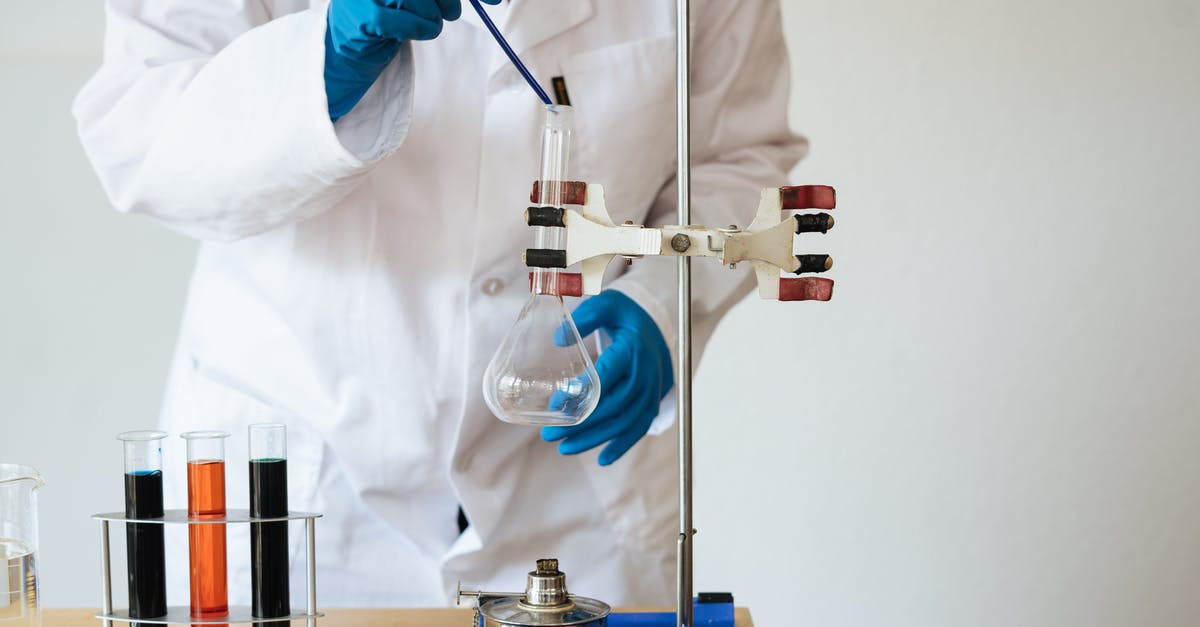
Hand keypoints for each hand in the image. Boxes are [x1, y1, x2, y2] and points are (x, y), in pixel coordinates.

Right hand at [324, 0, 499, 120]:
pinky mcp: (362, 16)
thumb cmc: (386, 19)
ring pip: (421, 0)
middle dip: (449, 1)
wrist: (346, 48)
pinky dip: (419, 29)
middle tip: (452, 13)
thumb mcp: (417, 0)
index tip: (495, 1)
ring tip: (425, 25)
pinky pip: (404, 21)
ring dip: (433, 18)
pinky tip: (415, 33)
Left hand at [541, 290, 672, 465]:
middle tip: (549, 434)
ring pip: (624, 422)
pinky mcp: (651, 403)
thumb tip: (558, 339)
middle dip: (581, 424)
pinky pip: (639, 428)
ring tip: (564, 448)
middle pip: (613, 406)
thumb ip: (586, 317)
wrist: (658, 328)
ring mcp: (650, 391)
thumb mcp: (608, 304)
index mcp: (631, 350)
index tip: (555, 404)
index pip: (606, 375)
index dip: (582, 393)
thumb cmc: (626, 317)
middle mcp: (644, 374)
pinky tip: (602, 459)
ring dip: (594, 439)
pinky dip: (622, 446)